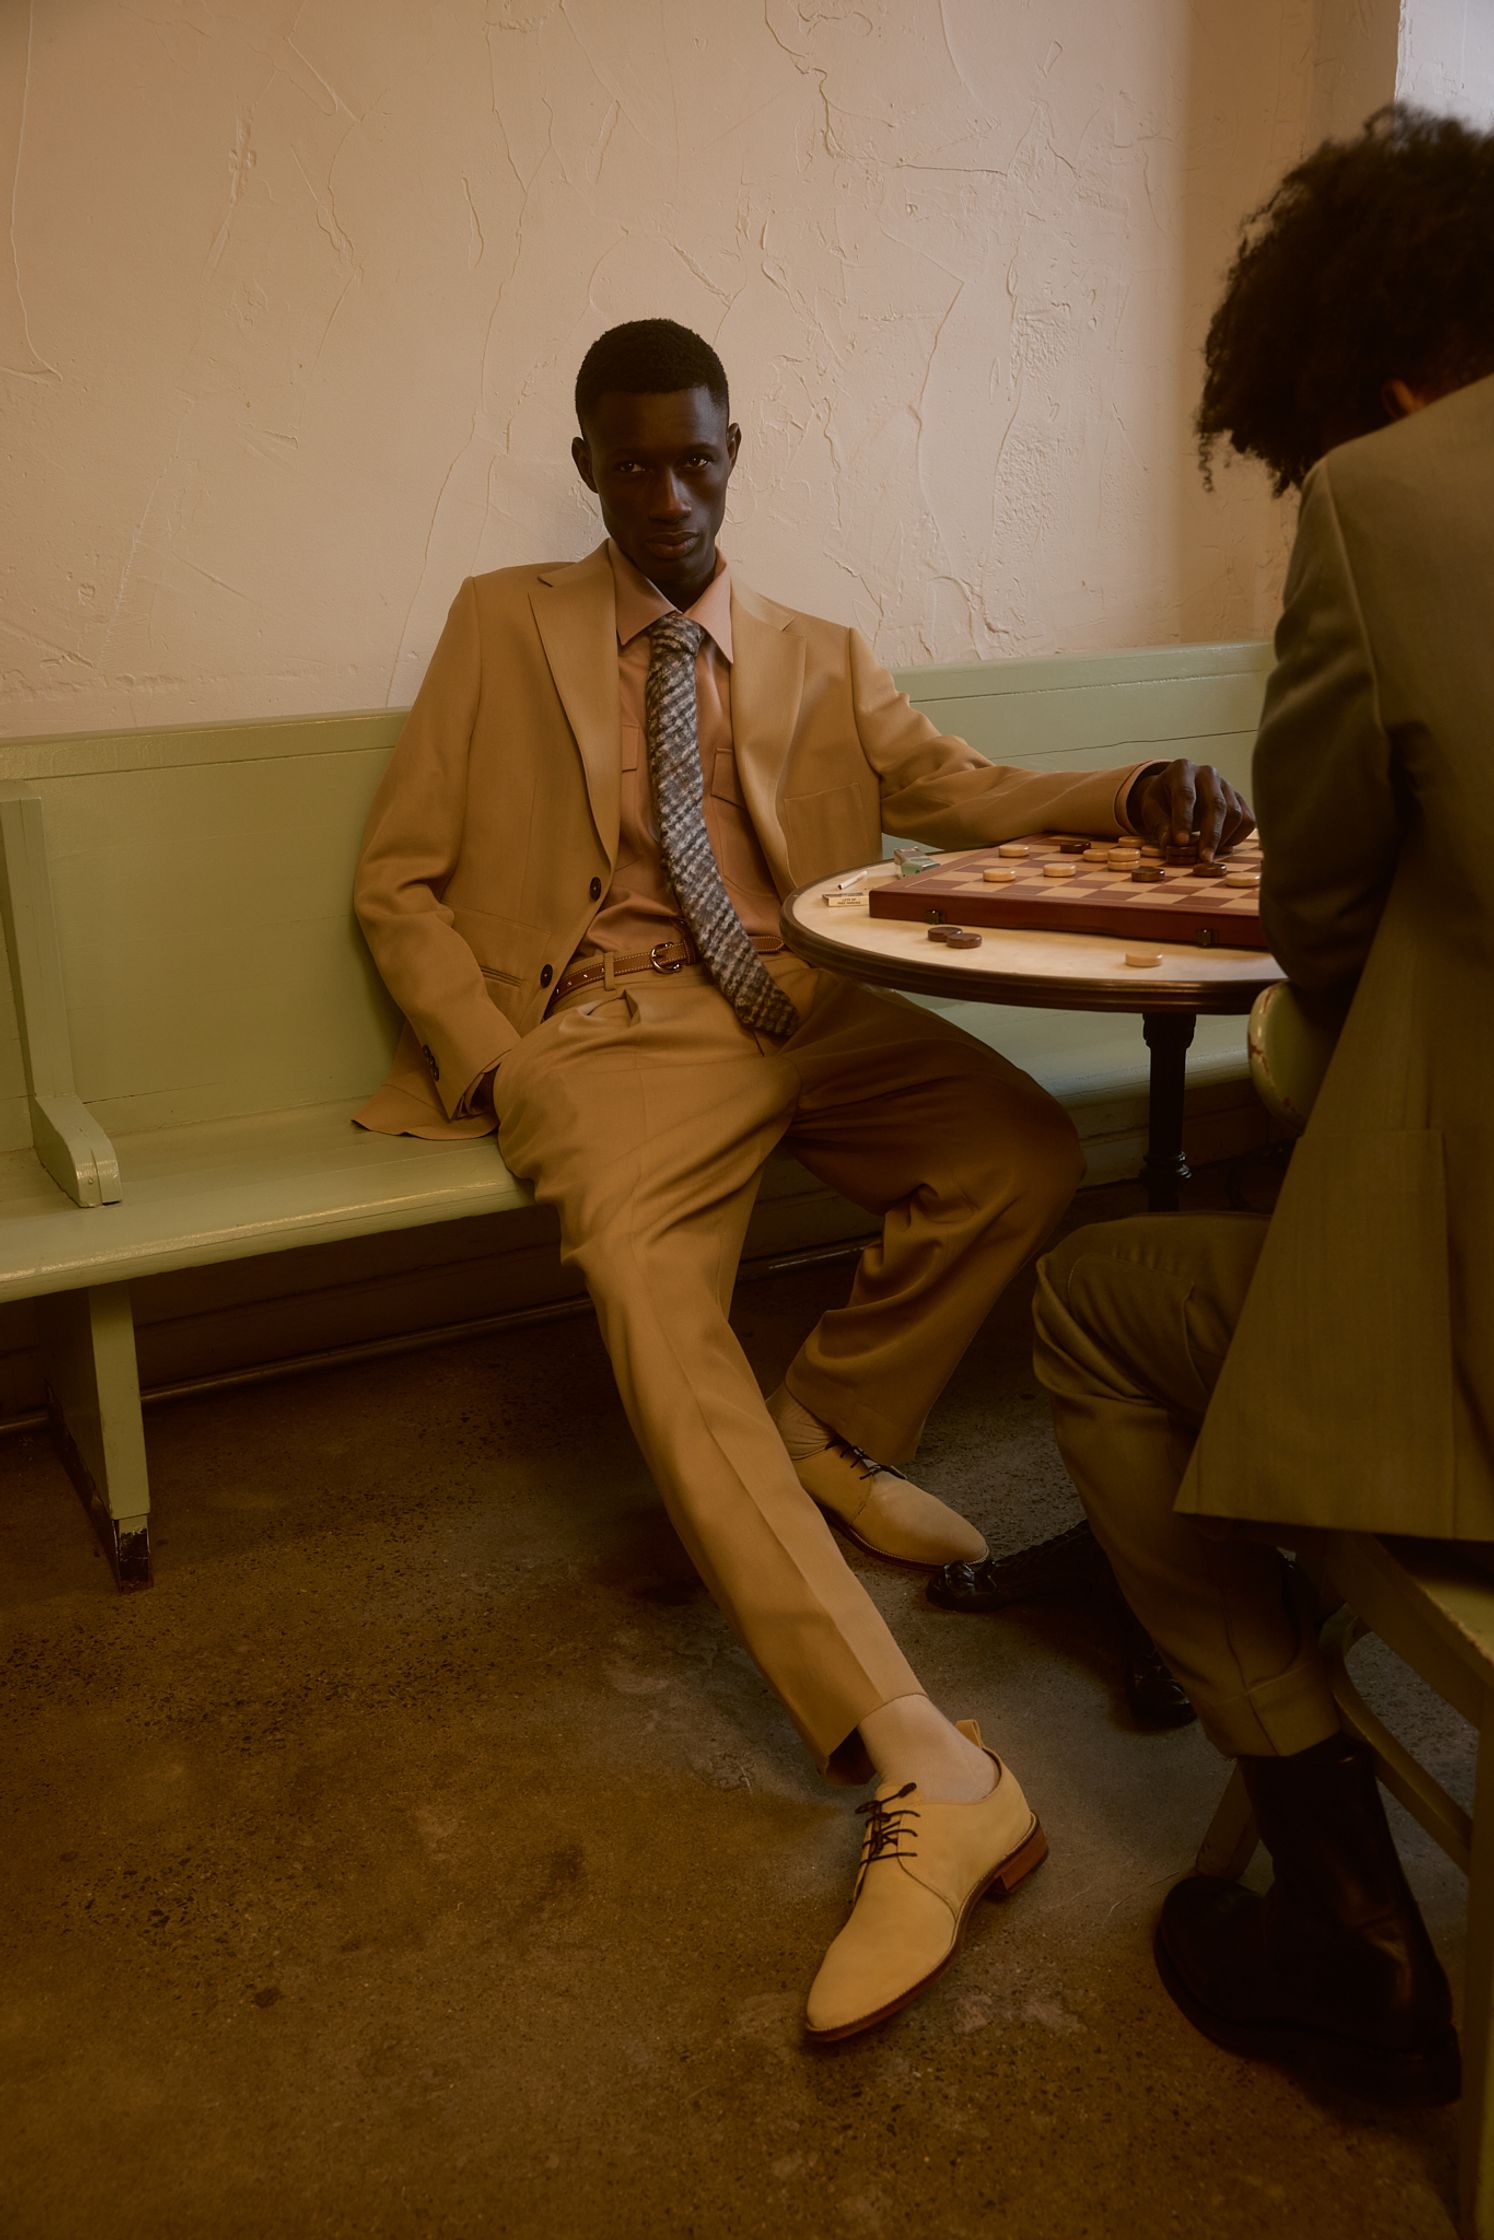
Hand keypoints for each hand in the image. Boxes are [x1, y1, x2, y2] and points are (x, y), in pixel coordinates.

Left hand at [1126, 760, 1254, 859]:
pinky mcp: (1238, 798)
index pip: (1185, 794)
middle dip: (1210, 835)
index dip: (1183, 820)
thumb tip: (1170, 845)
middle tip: (1204, 859)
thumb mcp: (1151, 809)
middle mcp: (1208, 773)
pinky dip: (1237, 837)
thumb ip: (1159, 825)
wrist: (1175, 790)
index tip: (1181, 842)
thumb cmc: (1161, 800)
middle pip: (1216, 804)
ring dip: (1223, 839)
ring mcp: (1226, 785)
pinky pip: (1247, 819)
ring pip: (1235, 813)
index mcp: (1182, 770)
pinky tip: (1221, 846)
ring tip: (1208, 855)